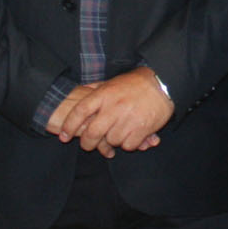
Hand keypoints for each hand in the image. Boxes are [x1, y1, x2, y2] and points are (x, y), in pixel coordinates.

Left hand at [47, 73, 169, 154]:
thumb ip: (96, 89)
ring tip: (118, 133)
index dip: (69, 125)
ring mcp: (128, 119)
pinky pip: (128, 145)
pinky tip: (132, 135)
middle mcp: (114, 107)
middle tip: (87, 144)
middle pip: (92, 133)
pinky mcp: (142, 128)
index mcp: (105, 94)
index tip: (64, 135)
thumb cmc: (135, 84)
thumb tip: (80, 92)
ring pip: (111, 141)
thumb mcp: (113, 82)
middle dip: (87, 143)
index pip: (80, 111)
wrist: (163, 83)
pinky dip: (128, 144)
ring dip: (113, 141)